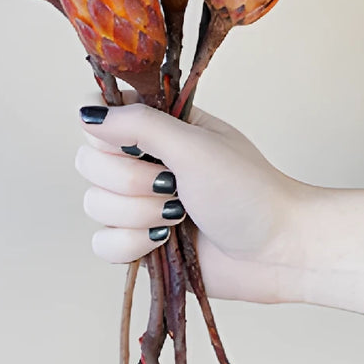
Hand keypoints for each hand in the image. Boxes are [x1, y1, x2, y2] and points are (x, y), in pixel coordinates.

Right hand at [76, 103, 313, 302]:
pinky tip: (165, 242)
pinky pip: (102, 244)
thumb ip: (140, 124)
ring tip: (179, 215)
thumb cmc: (248, 189)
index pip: (98, 114)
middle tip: (173, 184)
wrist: (276, 249)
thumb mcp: (194, 145)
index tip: (137, 146)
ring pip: (94, 204)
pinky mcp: (138, 242)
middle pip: (88, 162)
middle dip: (131, 181)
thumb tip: (87, 114)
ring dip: (138, 214)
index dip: (105, 132)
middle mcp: (142, 161)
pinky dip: (132, 245)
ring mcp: (138, 203)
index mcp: (157, 127)